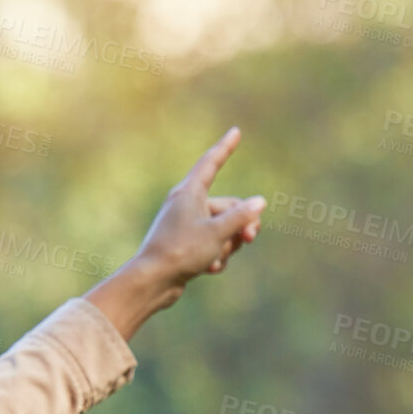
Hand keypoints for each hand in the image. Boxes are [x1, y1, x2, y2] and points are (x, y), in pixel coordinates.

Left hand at [130, 126, 265, 289]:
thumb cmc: (182, 252)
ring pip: (223, 229)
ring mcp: (186, 226)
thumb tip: (259, 202)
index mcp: (189, 193)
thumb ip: (242, 216)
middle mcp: (187, 205)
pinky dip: (215, 257)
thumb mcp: (218, 233)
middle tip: (249, 239)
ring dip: (227, 245)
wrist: (153, 282)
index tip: (235, 131)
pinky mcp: (186, 245)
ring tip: (216, 258)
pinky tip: (207, 269)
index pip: (211, 163)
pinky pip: (212, 245)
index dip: (225, 147)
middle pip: (228, 206)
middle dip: (242, 224)